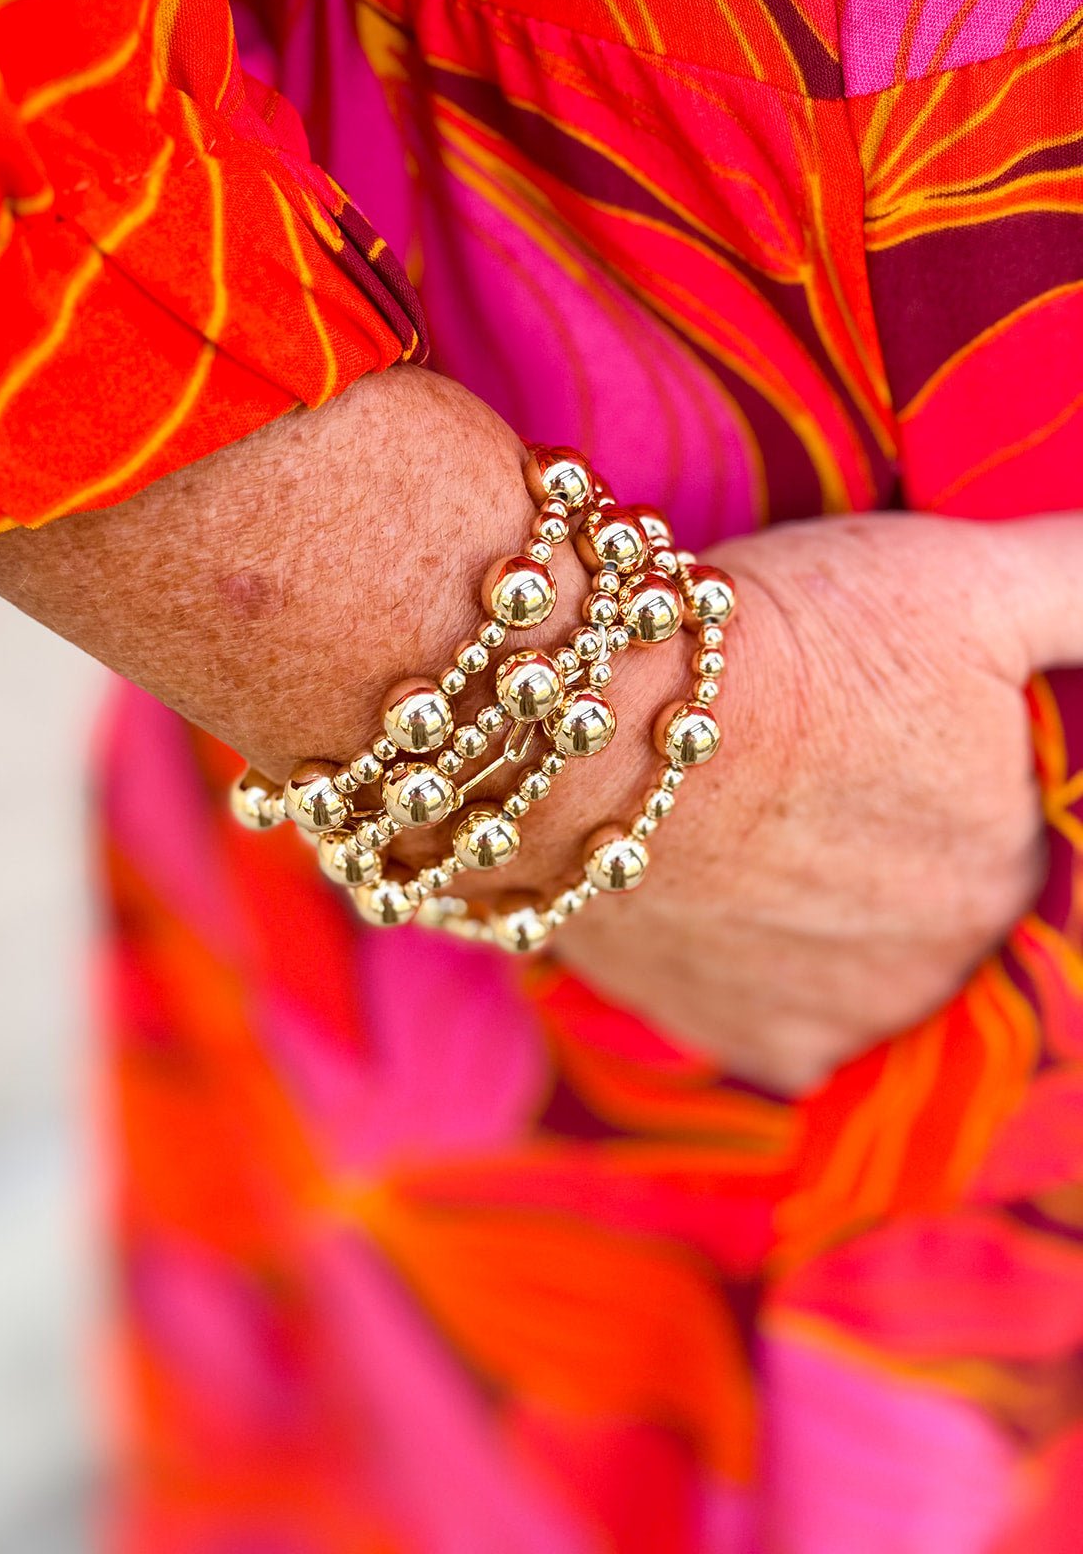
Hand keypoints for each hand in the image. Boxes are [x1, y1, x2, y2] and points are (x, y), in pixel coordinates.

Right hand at [0, 370, 1082, 1091]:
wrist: (590, 730)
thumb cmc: (787, 645)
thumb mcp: (969, 579)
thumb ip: (1080, 587)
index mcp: (1011, 859)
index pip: (997, 823)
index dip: (930, 764)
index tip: (864, 722)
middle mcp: (945, 963)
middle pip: (924, 897)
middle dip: (879, 840)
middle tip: (799, 767)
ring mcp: (842, 1018)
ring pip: (854, 960)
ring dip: (820, 909)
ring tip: (752, 826)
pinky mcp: (744, 1045)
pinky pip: (781, 1018)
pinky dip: (759, 967)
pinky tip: (727, 902)